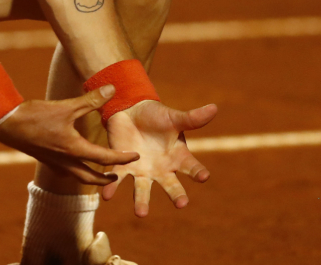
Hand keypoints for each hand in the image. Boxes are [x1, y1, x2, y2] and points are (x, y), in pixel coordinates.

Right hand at [0, 85, 139, 185]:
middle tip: (118, 176)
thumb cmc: (35, 115)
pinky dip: (75, 171)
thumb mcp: (66, 106)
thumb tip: (112, 89)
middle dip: (106, 179)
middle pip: (91, 178)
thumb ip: (91, 100)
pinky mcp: (45, 159)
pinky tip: (75, 164)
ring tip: (100, 174)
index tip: (135, 156)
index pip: (104, 158)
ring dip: (91, 178)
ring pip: (77, 177)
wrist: (7, 124)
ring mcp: (54, 162)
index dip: (122, 158)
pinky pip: (65, 171)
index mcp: (74, 149)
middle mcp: (65, 161)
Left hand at [102, 100, 216, 216]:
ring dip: (142, 200)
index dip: (198, 172)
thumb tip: (214, 107)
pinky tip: (106, 195)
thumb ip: (191, 118)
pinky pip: (117, 178)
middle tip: (181, 204)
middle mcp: (162, 169)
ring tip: (141, 213)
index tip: (204, 176)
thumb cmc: (157, 116)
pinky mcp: (123, 166)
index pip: (192, 167)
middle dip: (176, 194)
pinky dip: (112, 186)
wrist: (131, 111)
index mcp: (178, 157)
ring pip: (143, 188)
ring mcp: (143, 171)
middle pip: (170, 184)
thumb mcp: (174, 117)